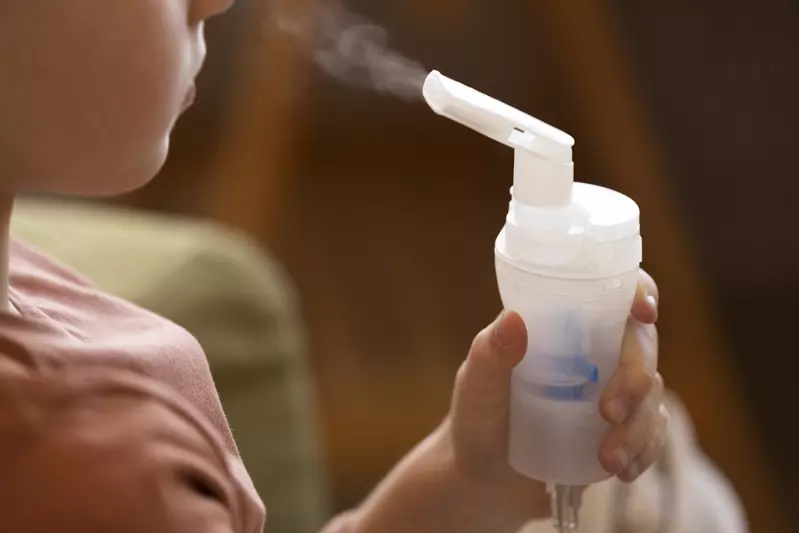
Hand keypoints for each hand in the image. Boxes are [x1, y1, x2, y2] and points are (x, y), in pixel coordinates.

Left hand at [445, 269, 666, 531]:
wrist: (482, 482)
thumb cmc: (477, 420)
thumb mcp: (477, 387)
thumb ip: (490, 354)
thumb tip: (513, 318)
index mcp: (561, 327)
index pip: (611, 294)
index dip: (638, 292)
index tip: (643, 313)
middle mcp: (592, 352)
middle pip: (641, 344)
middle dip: (635, 376)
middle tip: (609, 411)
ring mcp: (610, 391)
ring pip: (651, 392)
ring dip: (639, 425)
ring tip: (608, 458)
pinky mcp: (619, 432)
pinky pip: (651, 433)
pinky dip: (644, 451)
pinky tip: (622, 469)